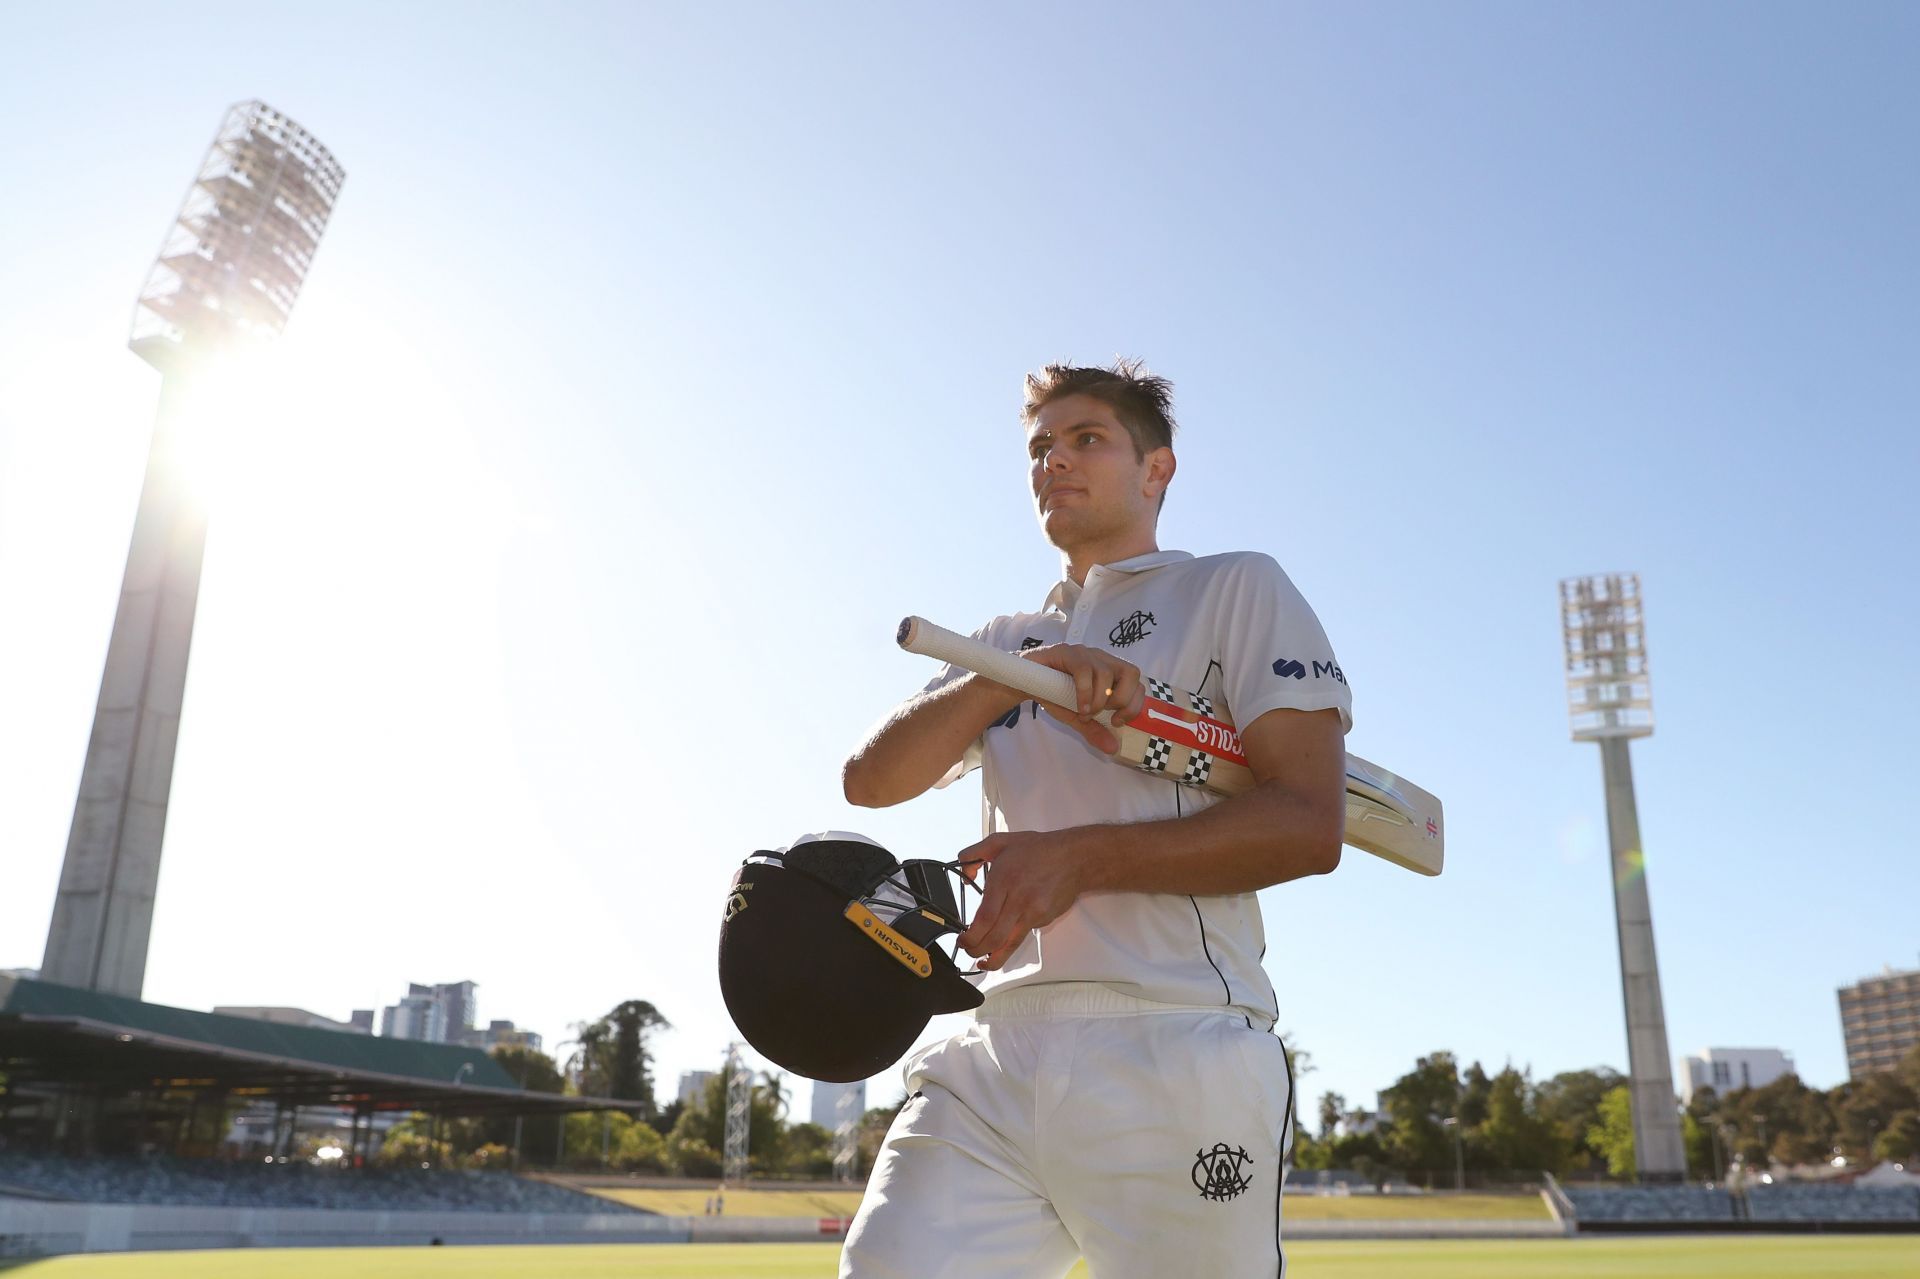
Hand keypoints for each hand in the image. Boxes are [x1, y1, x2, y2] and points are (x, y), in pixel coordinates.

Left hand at [954, 830, 1088, 970]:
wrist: (1074, 858)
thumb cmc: (1039, 849)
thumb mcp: (1000, 841)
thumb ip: (974, 854)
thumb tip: (965, 874)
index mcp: (1005, 880)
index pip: (985, 919)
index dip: (971, 936)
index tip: (962, 939)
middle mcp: (1019, 900)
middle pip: (995, 938)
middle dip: (976, 951)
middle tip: (968, 950)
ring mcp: (1034, 913)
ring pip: (1010, 945)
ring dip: (993, 958)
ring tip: (982, 961)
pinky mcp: (1044, 920)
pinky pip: (1023, 935)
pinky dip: (1010, 942)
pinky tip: (1002, 941)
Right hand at [1016, 644, 1145, 754]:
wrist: (1023, 682)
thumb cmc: (1053, 695)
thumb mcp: (1077, 717)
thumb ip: (1095, 730)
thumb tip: (1113, 749)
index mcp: (1109, 672)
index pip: (1137, 682)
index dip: (1133, 704)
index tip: (1117, 721)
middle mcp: (1102, 659)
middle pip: (1131, 673)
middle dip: (1122, 700)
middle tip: (1106, 714)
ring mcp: (1085, 653)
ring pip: (1107, 673)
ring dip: (1098, 700)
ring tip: (1084, 712)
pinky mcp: (1067, 652)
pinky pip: (1084, 670)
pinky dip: (1085, 693)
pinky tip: (1078, 707)